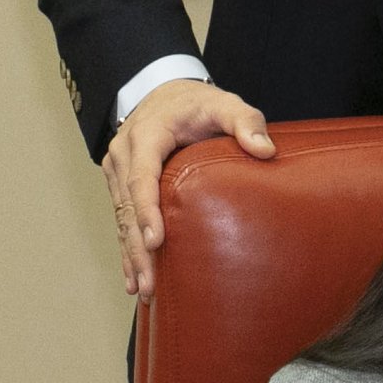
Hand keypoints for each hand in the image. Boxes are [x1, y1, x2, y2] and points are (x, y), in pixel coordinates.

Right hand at [103, 79, 274, 299]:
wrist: (165, 93)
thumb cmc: (197, 103)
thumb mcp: (225, 104)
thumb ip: (246, 121)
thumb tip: (265, 149)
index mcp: (146, 137)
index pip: (142, 178)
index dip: (147, 211)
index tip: (156, 240)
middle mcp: (124, 155)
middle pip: (127, 207)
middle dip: (137, 247)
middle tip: (151, 283)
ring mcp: (118, 172)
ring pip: (121, 218)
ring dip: (131, 255)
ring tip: (144, 289)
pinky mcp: (121, 185)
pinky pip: (122, 220)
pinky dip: (127, 248)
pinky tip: (133, 278)